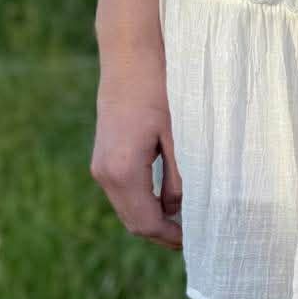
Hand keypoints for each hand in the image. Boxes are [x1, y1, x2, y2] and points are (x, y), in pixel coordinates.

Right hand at [90, 53, 183, 250]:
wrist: (129, 55)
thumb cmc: (159, 89)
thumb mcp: (179, 136)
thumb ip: (180, 178)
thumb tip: (180, 210)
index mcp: (123, 171)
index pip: (146, 223)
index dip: (171, 237)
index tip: (197, 243)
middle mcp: (104, 173)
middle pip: (134, 221)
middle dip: (163, 233)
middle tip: (195, 238)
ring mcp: (99, 166)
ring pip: (127, 209)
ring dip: (154, 219)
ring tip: (187, 221)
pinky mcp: (103, 158)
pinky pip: (123, 193)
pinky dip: (144, 203)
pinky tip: (169, 199)